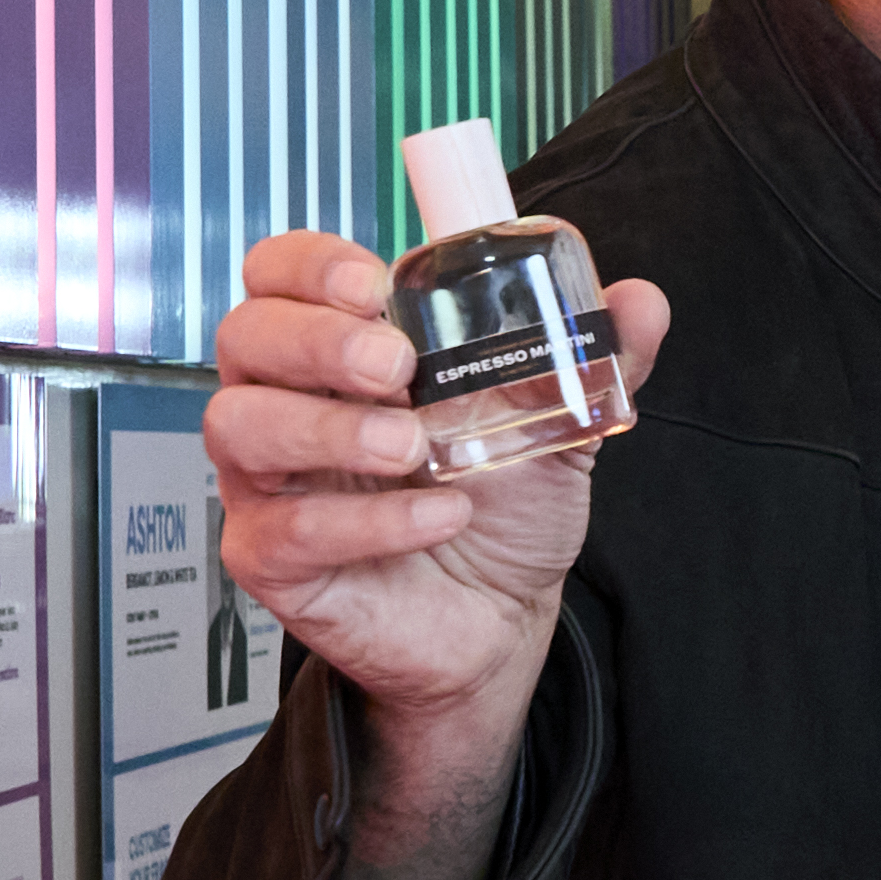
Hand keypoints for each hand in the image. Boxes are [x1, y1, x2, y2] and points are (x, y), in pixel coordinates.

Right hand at [208, 231, 671, 734]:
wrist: (504, 614)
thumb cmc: (503, 503)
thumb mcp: (559, 419)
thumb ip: (596, 357)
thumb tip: (641, 300)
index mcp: (343, 349)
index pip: (280, 273)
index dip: (311, 265)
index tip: (375, 285)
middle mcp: (289, 402)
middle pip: (247, 334)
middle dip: (318, 338)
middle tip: (399, 366)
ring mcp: (269, 481)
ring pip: (239, 424)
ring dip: (331, 426)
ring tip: (414, 446)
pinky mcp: (272, 558)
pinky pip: (289, 528)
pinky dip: (372, 519)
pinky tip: (441, 516)